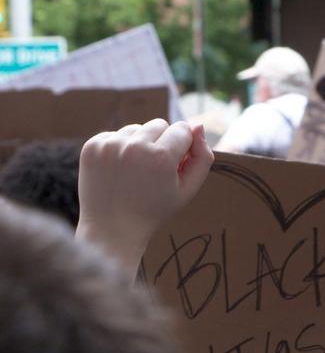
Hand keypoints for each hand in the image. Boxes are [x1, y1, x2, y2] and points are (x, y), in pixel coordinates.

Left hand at [77, 119, 213, 276]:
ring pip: (137, 128)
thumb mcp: (189, 189)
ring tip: (135, 172)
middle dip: (162, 142)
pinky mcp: (92, 146)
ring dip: (140, 144)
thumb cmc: (155, 210)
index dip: (183, 147)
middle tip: (154, 171)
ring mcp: (110, 145)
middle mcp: (134, 146)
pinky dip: (120, 148)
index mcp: (161, 157)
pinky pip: (116, 134)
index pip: (184, 129)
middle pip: (160, 124)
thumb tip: (198, 126)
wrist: (112, 229)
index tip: (175, 166)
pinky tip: (119, 170)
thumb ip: (203, 157)